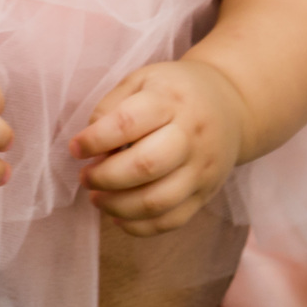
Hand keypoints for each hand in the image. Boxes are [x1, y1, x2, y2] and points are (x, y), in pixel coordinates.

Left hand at [68, 59, 246, 235]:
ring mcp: (201, 169)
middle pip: (145, 166)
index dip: (95, 140)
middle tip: (84, 177)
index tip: (75, 148)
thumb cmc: (174, 91)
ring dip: (118, 206)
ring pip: (157, 201)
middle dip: (105, 177)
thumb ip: (111, 106)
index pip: (128, 123)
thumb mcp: (142, 80)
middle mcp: (190, 136)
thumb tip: (90, 144)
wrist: (230, 105)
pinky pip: (172, 221)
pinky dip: (139, 226)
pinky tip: (118, 216)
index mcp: (170, 100)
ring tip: (96, 198)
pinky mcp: (206, 194)